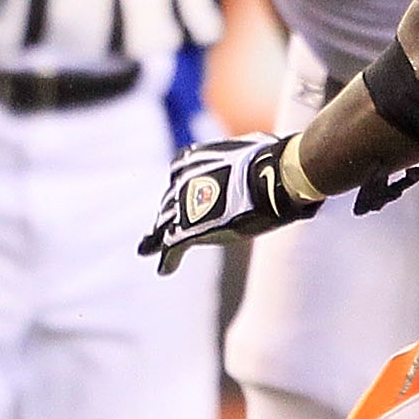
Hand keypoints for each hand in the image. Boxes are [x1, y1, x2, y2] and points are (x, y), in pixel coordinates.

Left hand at [140, 133, 319, 273]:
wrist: (269, 177)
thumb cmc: (270, 160)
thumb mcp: (256, 147)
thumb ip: (250, 154)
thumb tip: (272, 149)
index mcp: (193, 160)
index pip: (177, 173)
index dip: (178, 185)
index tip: (177, 193)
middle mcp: (181, 183)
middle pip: (169, 202)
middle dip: (165, 214)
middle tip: (157, 227)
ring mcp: (182, 208)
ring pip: (163, 226)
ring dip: (155, 238)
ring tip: (146, 248)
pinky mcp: (187, 231)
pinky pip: (171, 249)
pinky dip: (168, 261)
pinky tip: (164, 271)